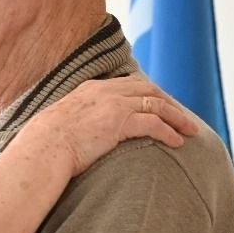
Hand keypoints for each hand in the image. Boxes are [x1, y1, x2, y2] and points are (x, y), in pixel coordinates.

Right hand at [27, 75, 198, 176]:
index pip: (129, 84)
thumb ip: (77, 120)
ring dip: (177, 117)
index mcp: (91, 88)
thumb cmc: (45, 144)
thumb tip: (79, 133)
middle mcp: (105, 91)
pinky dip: (169, 132)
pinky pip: (153, 123)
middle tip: (183, 116)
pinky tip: (177, 142)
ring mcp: (114, 105)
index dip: (148, 93)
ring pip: (157, 105)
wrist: (42, 148)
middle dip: (169, 102)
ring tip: (190, 130)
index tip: (160, 104)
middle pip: (148, 90)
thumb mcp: (61, 122)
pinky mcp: (119, 122)